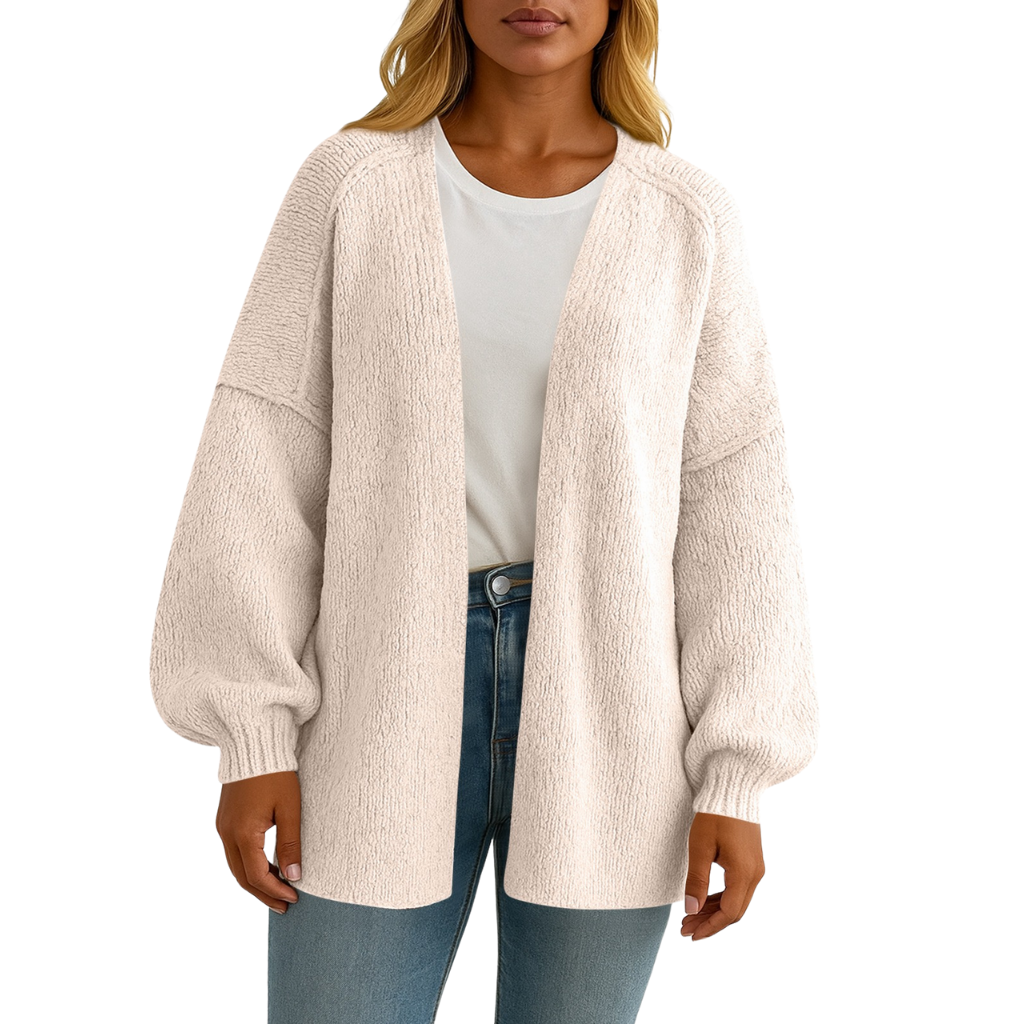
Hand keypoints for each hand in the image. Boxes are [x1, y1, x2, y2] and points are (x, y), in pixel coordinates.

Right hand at [215, 770, 302, 912]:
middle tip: (285, 906)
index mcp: (242, 833)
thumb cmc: (276, 773)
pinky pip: (234, 852)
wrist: (253, 742)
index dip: (275, 891)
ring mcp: (222, 826)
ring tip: (279, 890)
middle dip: (264, 893)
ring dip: (256, 880)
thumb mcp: (289, 808)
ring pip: (236, 866)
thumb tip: (294, 876)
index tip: (294, 899)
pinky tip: (267, 866)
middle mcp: (226, 833)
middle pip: (242, 877)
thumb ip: (291, 844)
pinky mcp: (225, 819)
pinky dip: (249, 865)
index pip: (257, 876)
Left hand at [680, 811, 764, 940]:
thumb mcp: (700, 846)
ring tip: (690, 918)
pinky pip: (738, 889)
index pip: (729, 913)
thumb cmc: (715, 814)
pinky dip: (721, 899)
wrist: (734, 788)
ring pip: (737, 901)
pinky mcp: (752, 862)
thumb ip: (696, 880)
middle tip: (685, 929)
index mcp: (744, 873)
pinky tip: (704, 902)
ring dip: (715, 912)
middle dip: (710, 923)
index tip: (689, 934)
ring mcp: (756, 868)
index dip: (709, 927)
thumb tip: (691, 911)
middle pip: (734, 911)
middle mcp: (755, 874)